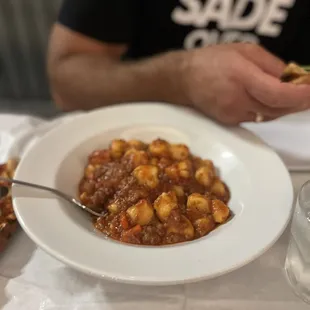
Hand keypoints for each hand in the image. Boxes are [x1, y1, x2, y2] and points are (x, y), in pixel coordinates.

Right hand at [182, 43, 309, 124]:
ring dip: (285, 107)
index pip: (276, 94)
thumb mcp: (244, 51)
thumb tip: (291, 78)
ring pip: (269, 116)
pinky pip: (257, 118)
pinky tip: (272, 101)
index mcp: (241, 78)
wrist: (184, 80)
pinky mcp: (230, 122)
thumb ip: (271, 65)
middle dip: (298, 103)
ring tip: (294, 95)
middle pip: (276, 109)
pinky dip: (270, 110)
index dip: (300, 96)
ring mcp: (233, 115)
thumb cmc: (212, 61)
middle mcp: (237, 101)